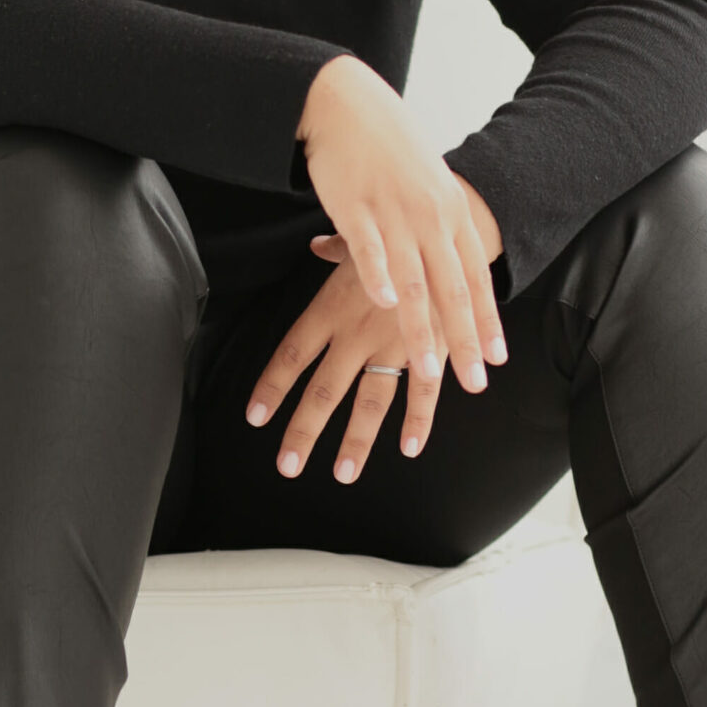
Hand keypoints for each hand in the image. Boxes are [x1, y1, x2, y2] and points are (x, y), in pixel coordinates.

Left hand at [242, 242, 437, 480]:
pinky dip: (419, 421)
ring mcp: (395, 345)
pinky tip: (410, 448)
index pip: (293, 352)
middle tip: (288, 464)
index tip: (256, 417)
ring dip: (357, 440)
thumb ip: (337, 249)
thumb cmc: (400, 235)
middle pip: (325, 389)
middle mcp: (359, 332)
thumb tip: (318, 245)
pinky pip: (424, 392)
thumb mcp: (363, 238)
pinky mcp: (432, 350)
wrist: (450, 233)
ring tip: (344, 473)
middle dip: (305, 430)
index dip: (273, 386)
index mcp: (333, 306)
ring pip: (371, 401)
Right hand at [295, 55, 506, 390]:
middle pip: (453, 289)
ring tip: (429, 369)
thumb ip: (438, 225)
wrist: (347, 103)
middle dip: (465, 339)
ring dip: (422, 328)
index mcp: (451, 212)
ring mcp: (395, 212)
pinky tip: (383, 305)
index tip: (495, 360)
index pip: (476, 277)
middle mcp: (430, 216)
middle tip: (474, 382)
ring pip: (415, 281)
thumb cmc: (387, 146)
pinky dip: (378, 278)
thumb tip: (449, 263)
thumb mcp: (427, 184)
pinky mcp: (355, 207)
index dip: (487, 321)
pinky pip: (370, 249)